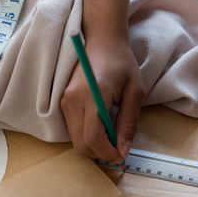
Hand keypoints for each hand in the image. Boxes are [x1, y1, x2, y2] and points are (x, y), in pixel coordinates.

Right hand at [61, 39, 144, 161]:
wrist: (100, 40)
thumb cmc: (122, 62)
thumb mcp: (135, 92)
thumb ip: (129, 123)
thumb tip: (124, 151)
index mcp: (94, 94)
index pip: (94, 137)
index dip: (108, 153)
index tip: (122, 155)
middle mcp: (73, 99)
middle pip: (81, 144)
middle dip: (100, 153)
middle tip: (118, 147)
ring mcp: (64, 101)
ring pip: (75, 140)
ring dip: (93, 146)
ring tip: (111, 134)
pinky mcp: (62, 102)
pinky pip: (72, 130)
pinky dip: (86, 136)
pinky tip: (100, 126)